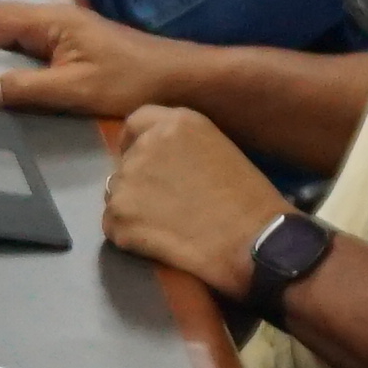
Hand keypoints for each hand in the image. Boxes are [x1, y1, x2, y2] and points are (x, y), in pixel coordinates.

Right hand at [0, 0, 192, 119]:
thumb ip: (27, 90)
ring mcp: (67, 33)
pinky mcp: (76, 48)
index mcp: (53, 21)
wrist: (182, 80)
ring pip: (12, 34)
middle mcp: (56, 21)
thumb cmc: (133, 81)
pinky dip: (2, 57)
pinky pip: (27, 47)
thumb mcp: (76, 90)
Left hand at [103, 103, 292, 291]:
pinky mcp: (118, 216)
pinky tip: (160, 244)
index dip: (136, 143)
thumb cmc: (251, 202)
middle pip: (126, 163)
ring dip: (134, 211)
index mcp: (176, 123)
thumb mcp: (219, 151)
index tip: (146, 163)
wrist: (253, 242)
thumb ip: (183, 149)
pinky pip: (114, 227)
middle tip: (167, 207)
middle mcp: (146, 145)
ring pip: (117, 196)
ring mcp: (127, 181)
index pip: (136, 123)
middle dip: (139, 183)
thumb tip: (160, 166)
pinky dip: (130, 237)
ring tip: (168, 228)